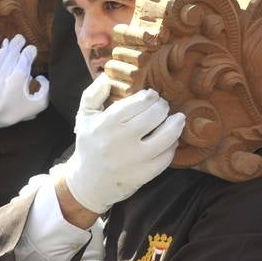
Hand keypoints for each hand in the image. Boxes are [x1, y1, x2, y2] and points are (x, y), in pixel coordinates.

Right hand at [61, 76, 185, 214]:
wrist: (88, 183)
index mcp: (107, 123)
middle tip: (163, 107)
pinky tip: (170, 140)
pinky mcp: (143, 174)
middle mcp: (121, 140)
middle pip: (155, 116)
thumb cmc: (89, 145)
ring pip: (166, 137)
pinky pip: (166, 157)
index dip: (151, 96)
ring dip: (175, 125)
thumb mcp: (84, 117)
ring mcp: (134, 159)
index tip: (152, 96)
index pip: (140, 102)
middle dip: (163, 107)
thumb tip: (107, 77)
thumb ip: (93, 94)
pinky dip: (172, 147)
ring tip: (177, 119)